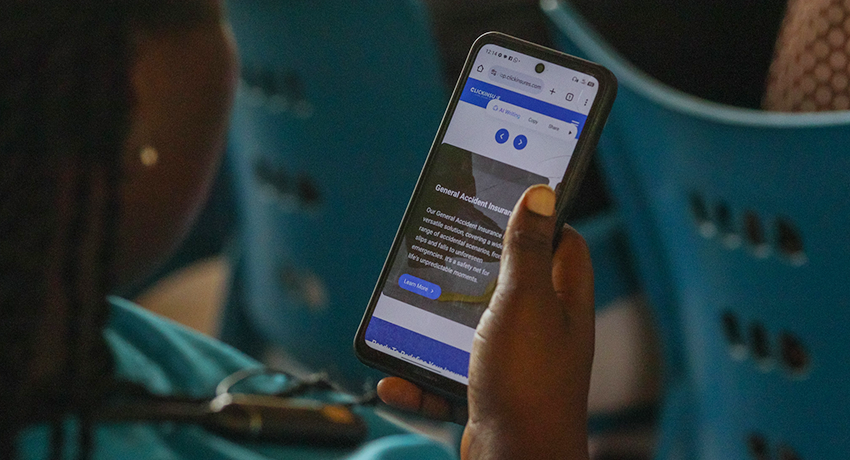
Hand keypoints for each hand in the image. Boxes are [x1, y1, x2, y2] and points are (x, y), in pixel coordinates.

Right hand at [378, 184, 594, 459]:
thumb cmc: (528, 383)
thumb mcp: (524, 301)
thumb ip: (527, 249)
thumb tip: (541, 193)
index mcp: (562, 303)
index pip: (564, 245)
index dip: (542, 220)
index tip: (509, 201)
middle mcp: (543, 331)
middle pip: (512, 284)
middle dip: (476, 269)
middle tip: (445, 249)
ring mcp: (515, 364)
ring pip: (473, 331)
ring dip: (438, 326)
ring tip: (410, 310)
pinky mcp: (487, 394)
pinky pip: (447, 378)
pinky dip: (421, 380)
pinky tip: (396, 379)